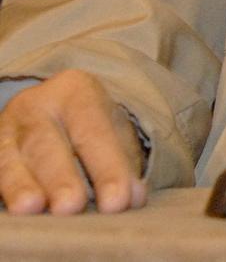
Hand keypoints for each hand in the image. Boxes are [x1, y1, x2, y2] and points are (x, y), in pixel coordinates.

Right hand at [0, 70, 146, 214]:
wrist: (48, 109)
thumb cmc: (89, 126)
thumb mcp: (112, 132)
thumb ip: (122, 163)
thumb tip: (132, 197)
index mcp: (75, 92)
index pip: (94, 132)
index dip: (106, 168)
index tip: (116, 202)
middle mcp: (35, 105)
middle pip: (46, 144)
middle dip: (59, 178)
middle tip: (71, 206)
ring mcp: (4, 129)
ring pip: (9, 159)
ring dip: (20, 186)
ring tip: (31, 208)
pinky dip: (1, 189)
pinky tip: (12, 212)